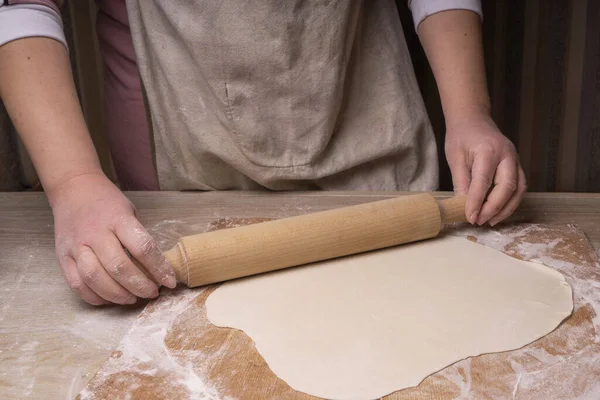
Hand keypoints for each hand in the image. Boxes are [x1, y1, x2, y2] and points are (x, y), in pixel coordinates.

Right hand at [49, 172, 175, 304]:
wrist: (73, 188)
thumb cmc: (107, 202)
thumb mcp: (130, 212)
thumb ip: (139, 238)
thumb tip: (157, 268)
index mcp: (118, 219)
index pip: (142, 247)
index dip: (159, 268)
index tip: (170, 281)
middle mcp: (95, 233)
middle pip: (118, 267)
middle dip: (139, 286)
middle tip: (152, 293)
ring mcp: (76, 246)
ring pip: (95, 278)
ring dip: (117, 294)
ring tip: (132, 299)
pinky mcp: (62, 257)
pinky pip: (77, 283)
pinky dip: (94, 296)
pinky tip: (110, 298)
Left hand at [445, 114, 526, 225]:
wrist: (473, 120)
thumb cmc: (462, 136)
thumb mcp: (455, 157)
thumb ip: (461, 181)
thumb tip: (463, 206)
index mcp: (489, 150)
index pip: (484, 182)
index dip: (477, 202)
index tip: (470, 217)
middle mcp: (507, 155)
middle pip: (507, 187)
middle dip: (494, 208)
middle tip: (479, 221)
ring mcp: (515, 160)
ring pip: (518, 190)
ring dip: (505, 209)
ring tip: (490, 221)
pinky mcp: (517, 166)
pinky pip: (519, 187)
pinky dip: (510, 202)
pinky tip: (497, 211)